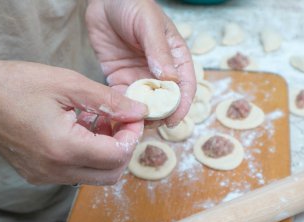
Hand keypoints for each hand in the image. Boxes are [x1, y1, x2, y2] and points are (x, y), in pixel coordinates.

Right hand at [0, 55, 147, 184]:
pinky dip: (88, 156)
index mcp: (63, 148)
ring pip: (94, 176)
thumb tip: (139, 111)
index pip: (117, 156)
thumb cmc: (16, 84)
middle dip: (124, 148)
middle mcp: (55, 170)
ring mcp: (44, 176)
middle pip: (111, 174)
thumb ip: (108, 100)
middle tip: (121, 121)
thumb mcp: (68, 84)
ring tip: (100, 123)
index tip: (133, 116)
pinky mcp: (37, 174)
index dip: (133, 136)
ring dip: (107, 153)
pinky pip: (75, 173)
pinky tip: (82, 131)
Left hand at [86, 0, 195, 126]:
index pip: (184, 85)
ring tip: (134, 125)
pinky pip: (123, 98)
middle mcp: (160, 70)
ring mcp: (139, 75)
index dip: (181, 105)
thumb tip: (170, 79)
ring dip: (141, 116)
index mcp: (175, 57)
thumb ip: (159, 51)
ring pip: (145, 103)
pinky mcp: (119, 78)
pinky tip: (119, 117)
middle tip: (151, 127)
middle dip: (160, 115)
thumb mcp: (149, 25)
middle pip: (165, 100)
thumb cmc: (133, 4)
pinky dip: (123, 109)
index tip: (174, 120)